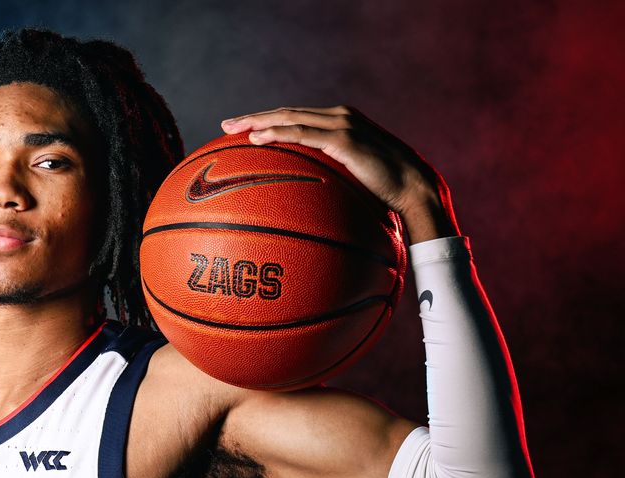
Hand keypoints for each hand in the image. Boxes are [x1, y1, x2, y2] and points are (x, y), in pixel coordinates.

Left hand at [220, 106, 458, 242]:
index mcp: (339, 124)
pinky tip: (257, 139)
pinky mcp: (345, 139)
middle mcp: (339, 117)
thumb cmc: (384, 192)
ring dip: (258, 122)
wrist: (414, 190)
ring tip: (232, 130)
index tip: (240, 130)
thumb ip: (329, 179)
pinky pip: (303, 134)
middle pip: (287, 112)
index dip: (267, 120)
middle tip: (226, 126)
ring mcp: (342, 125)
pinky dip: (279, 133)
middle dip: (254, 118)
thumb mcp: (350, 182)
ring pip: (290, 118)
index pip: (295, 117)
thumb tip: (306, 201)